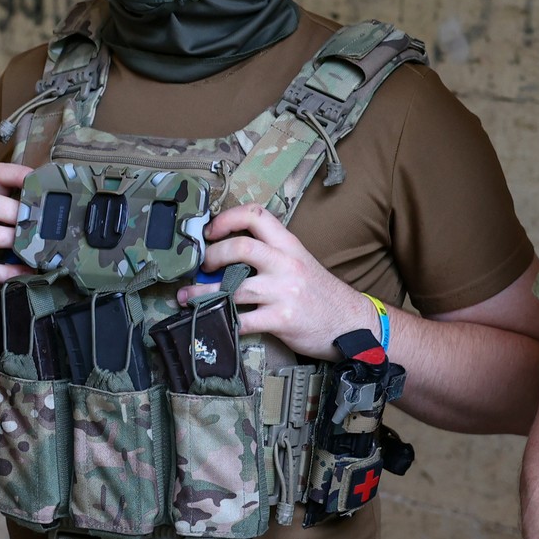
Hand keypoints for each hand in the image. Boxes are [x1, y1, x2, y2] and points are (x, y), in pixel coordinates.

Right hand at [0, 162, 32, 306]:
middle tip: (33, 222)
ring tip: (27, 248)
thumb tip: (71, 212)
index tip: (36, 181)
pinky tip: (25, 273)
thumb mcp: (12, 228)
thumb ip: (31, 217)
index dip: (15, 174)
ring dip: (6, 239)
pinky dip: (7, 272)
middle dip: (11, 210)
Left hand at [177, 204, 373, 360]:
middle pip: (240, 247)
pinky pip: (241, 320)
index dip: (227, 218)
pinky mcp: (281, 319)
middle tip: (202, 265)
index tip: (210, 230)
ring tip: (187, 297)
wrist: (350, 323)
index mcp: (289, 245)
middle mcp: (286, 263)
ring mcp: (283, 292)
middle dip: (212, 255)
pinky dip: (221, 322)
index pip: (256, 215)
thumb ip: (270, 254)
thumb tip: (226, 254)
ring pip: (233, 288)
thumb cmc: (320, 294)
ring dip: (203, 294)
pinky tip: (212, 323)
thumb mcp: (300, 262)